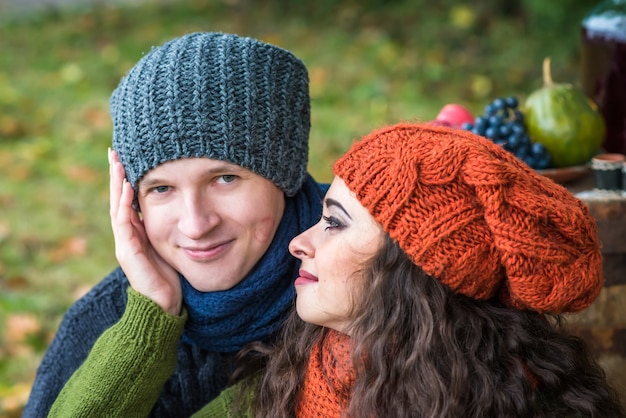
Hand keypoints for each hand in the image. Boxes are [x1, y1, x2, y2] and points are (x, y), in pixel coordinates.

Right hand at [108, 149, 181, 314]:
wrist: (164, 307)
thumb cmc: (169, 278)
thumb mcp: (171, 247)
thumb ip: (169, 231)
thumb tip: (184, 211)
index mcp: (136, 234)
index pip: (128, 201)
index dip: (125, 180)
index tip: (126, 157)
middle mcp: (126, 236)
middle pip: (118, 199)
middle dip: (116, 175)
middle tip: (114, 151)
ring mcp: (125, 244)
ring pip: (117, 208)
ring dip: (117, 184)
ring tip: (118, 163)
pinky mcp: (128, 253)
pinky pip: (124, 224)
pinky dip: (125, 205)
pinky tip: (128, 188)